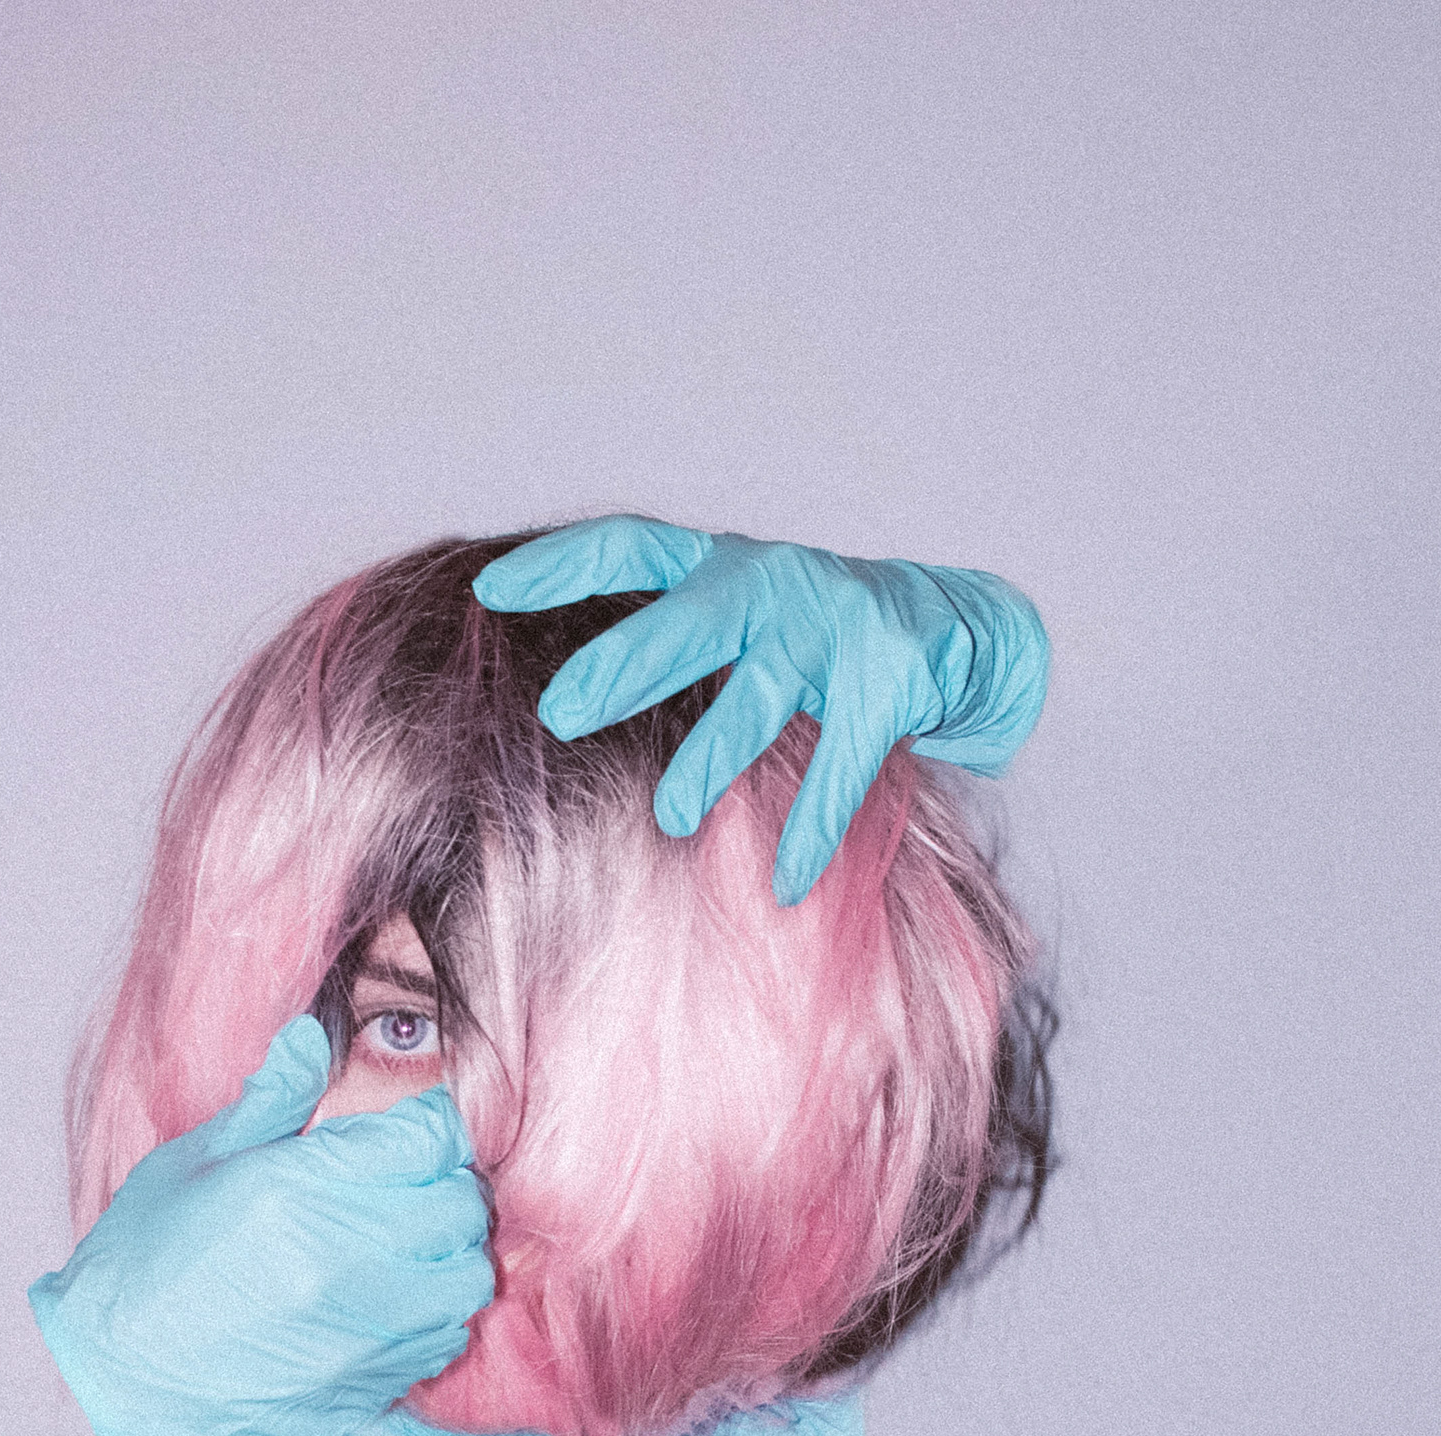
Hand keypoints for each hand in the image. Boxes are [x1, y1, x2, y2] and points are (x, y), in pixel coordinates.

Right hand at [28, 1016, 493, 1435]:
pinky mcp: (371, 1383)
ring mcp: (365, 1329)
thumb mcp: (191, 1164)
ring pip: (469, 1276)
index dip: (427, 1127)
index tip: (406, 1135)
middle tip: (406, 1187)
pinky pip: (446, 1338)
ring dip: (450, 1253)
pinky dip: (436, 1315)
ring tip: (405, 1248)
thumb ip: (270, 1100)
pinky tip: (391, 1304)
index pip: (431, 1137)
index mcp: (301, 1188)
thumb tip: (312, 1035)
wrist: (120, 1389)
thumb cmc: (140, 1268)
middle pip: (462, 1204)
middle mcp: (347, 1258)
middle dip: (445, 1185)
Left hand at [473, 516, 1048, 903]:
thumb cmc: (813, 636)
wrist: (952, 629)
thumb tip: (553, 694)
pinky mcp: (888, 683)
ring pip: (760, 697)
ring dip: (713, 760)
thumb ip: (665, 637)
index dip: (561, 566)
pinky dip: (813, 827)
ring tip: (673, 817)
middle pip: (687, 624)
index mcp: (720, 565)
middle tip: (559, 711)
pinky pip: (843, 766)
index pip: (630, 548)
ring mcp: (833, 628)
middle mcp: (771, 584)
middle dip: (622, 666)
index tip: (488, 589)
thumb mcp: (737, 618)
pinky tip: (784, 881)